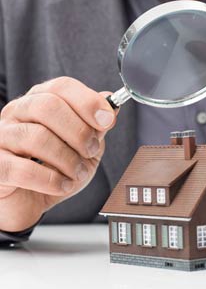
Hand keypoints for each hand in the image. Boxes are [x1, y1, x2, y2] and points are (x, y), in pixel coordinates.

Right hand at [0, 77, 116, 231]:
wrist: (29, 202)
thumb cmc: (54, 169)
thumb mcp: (83, 147)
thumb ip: (96, 126)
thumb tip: (110, 103)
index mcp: (39, 102)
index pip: (62, 86)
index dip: (88, 102)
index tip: (107, 120)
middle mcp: (16, 113)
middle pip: (48, 106)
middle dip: (79, 132)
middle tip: (91, 150)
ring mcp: (0, 137)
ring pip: (37, 137)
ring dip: (68, 159)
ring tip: (77, 172)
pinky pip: (23, 169)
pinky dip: (51, 180)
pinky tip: (62, 185)